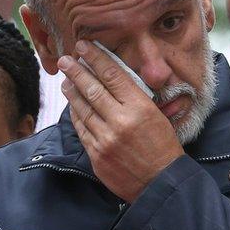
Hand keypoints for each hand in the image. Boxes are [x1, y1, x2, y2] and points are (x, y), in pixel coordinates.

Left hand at [57, 41, 183, 202]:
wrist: (161, 183)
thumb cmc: (163, 148)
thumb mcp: (157, 115)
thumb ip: (135, 98)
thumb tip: (114, 79)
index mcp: (139, 108)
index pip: (112, 75)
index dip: (96, 58)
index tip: (84, 47)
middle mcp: (120, 121)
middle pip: (93, 89)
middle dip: (77, 71)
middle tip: (65, 59)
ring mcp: (106, 139)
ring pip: (83, 109)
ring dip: (72, 92)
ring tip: (66, 80)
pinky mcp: (97, 155)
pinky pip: (82, 129)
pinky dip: (76, 115)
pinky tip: (72, 105)